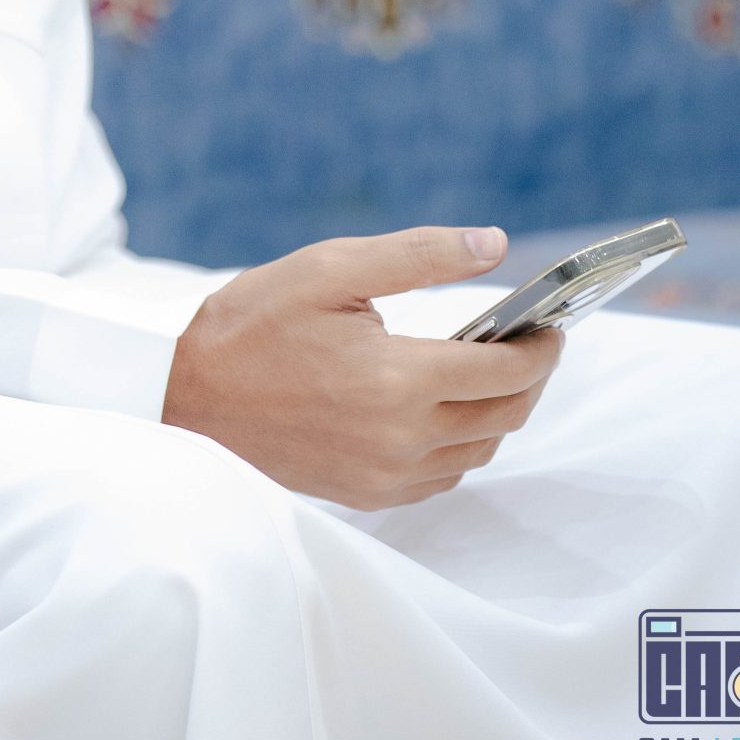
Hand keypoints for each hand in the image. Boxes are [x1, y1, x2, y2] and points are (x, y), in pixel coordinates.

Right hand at [161, 225, 564, 508]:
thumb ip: (419, 255)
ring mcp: (385, 475)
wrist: (187, 397)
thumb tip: (494, 244)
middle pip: (505, 416)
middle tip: (533, 342)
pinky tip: (445, 408)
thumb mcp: (331, 268)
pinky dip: (462, 443)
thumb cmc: (254, 322)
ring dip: (498, 412)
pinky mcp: (368, 495)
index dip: (543, 347)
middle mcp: (402, 439)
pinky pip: (443, 477)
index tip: (552, 323)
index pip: (507, 373)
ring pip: (479, 451)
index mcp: (399, 380)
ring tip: (491, 369)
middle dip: (531, 377)